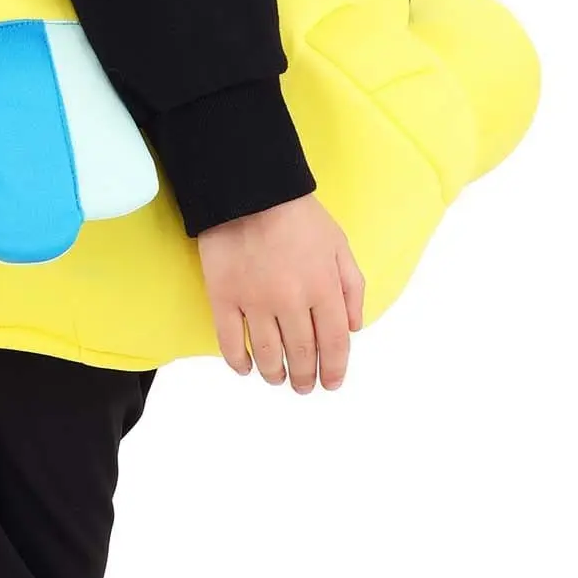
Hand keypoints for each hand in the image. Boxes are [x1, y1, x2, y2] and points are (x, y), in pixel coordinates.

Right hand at [196, 194, 364, 391]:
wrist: (249, 190)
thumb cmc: (298, 215)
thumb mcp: (340, 244)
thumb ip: (352, 287)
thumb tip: (354, 328)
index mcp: (324, 287)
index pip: (335, 343)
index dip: (336, 369)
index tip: (332, 383)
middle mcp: (292, 300)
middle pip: (302, 353)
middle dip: (305, 377)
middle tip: (303, 387)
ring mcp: (255, 301)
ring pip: (267, 353)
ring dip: (274, 373)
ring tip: (277, 379)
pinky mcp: (224, 297)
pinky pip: (229, 341)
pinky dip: (237, 361)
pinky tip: (245, 369)